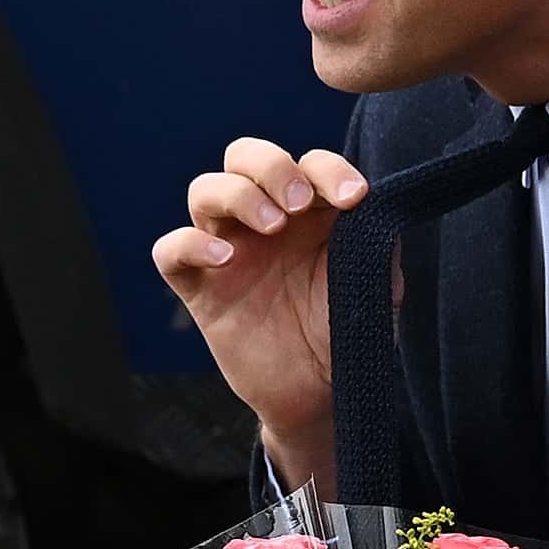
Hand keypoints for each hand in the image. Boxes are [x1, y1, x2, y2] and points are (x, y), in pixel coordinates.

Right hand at [151, 138, 366, 485]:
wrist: (322, 392)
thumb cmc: (347, 330)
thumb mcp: (377, 281)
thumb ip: (374, 237)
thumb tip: (369, 198)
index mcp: (307, 211)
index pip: (306, 163)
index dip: (327, 169)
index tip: (353, 198)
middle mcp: (264, 221)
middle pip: (243, 156)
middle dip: (271, 167)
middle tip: (299, 204)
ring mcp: (228, 250)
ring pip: (204, 190)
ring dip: (238, 196)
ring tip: (272, 228)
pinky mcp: (200, 288)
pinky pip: (171, 251)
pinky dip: (190, 244)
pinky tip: (224, 259)